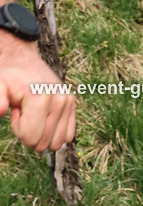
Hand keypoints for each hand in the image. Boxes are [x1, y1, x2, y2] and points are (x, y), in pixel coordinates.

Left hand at [0, 37, 75, 151]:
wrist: (25, 62)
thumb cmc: (11, 77)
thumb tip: (1, 110)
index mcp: (41, 99)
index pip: (31, 138)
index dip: (19, 130)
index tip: (17, 112)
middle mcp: (59, 101)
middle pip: (43, 143)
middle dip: (30, 132)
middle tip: (25, 112)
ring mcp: (68, 103)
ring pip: (56, 143)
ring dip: (43, 133)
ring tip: (35, 114)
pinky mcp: (72, 104)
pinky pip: (68, 136)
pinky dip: (55, 132)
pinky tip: (45, 116)